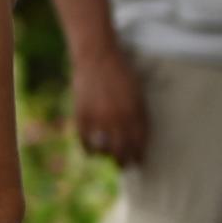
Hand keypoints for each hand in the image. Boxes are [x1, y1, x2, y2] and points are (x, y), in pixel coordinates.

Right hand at [70, 43, 149, 166]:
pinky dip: (88, 149)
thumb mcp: (137, 93)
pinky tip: (92, 152)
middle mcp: (118, 118)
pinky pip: (85, 140)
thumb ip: (139, 114)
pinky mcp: (82, 115)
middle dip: (124, 162)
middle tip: (124, 166)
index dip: (139, 155)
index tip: (138, 161)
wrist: (98, 56)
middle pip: (122, 151)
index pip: (139, 143)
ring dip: (106, 156)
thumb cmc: (121, 72)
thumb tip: (138, 136)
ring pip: (104, 149)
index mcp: (135, 112)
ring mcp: (99, 118)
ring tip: (107, 158)